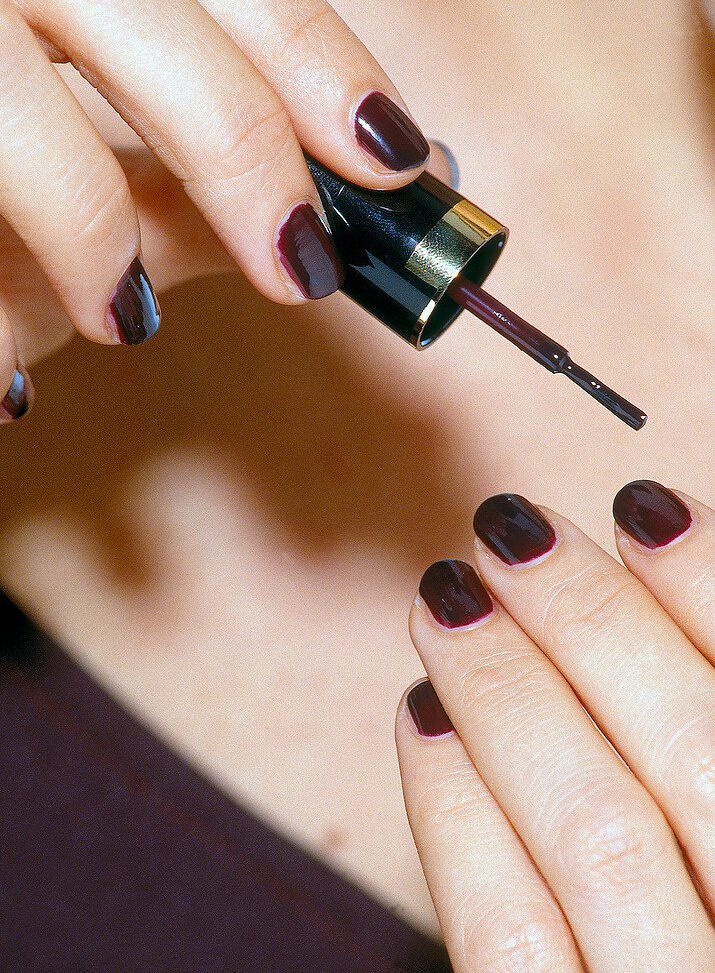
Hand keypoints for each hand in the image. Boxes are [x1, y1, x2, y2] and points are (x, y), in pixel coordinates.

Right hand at [0, 0, 429, 419]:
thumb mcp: (96, 202)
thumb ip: (212, 193)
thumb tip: (371, 202)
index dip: (301, 35)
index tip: (397, 155)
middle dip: (233, 124)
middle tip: (303, 266)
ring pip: (0, 75)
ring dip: (89, 210)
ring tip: (119, 323)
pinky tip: (1, 378)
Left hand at [396, 479, 714, 970]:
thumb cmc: (700, 898)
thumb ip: (702, 736)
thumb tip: (666, 567)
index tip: (640, 505)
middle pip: (694, 755)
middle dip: (593, 622)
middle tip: (508, 530)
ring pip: (595, 830)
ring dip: (511, 689)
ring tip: (445, 596)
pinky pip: (504, 935)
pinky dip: (456, 812)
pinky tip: (421, 715)